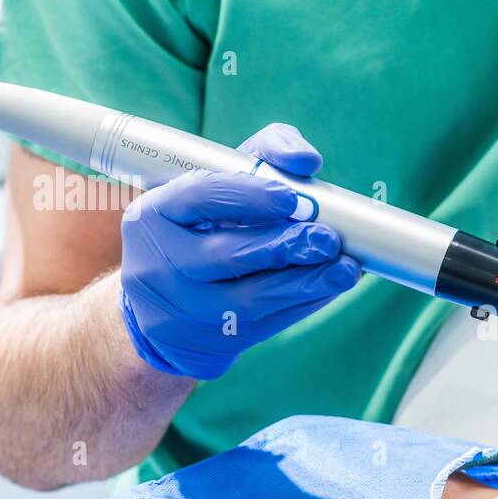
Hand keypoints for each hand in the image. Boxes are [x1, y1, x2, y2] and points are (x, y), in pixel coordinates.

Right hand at [119, 123, 360, 378]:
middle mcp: (157, 264)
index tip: (292, 198)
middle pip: (225, 255)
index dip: (249, 196)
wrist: (162, 302)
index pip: (199, 198)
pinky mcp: (206, 343)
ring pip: (247, 299)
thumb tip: (306, 160)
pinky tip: (330, 289)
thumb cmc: (201, 227)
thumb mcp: (217, 185)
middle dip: (284, 246)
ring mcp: (180, 310)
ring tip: (345, 270)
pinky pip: (263, 326)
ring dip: (304, 284)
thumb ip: (264, 155)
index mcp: (152, 214)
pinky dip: (302, 305)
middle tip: (327, 238)